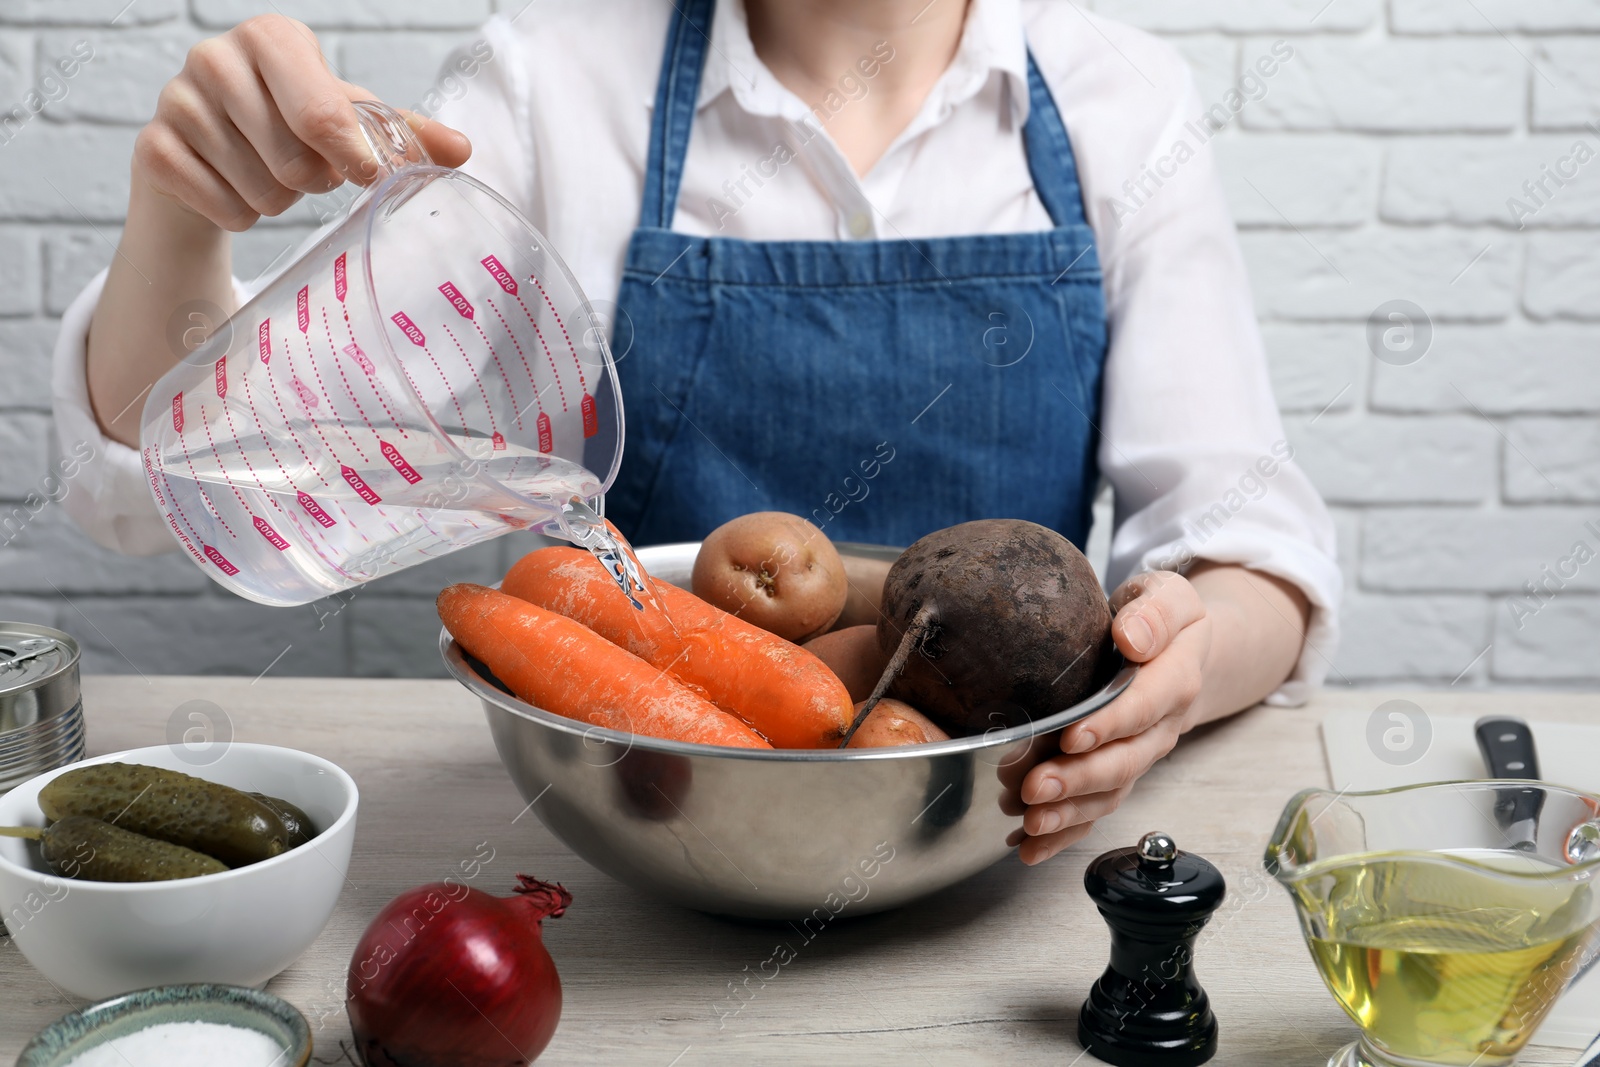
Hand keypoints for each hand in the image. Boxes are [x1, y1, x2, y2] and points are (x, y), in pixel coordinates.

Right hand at [133, 14, 469, 230]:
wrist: (205, 154)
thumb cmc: (288, 126)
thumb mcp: (347, 122)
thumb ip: (403, 135)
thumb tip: (461, 150)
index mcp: (272, 38)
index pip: (325, 113)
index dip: (354, 157)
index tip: (368, 178)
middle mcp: (216, 57)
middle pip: (297, 162)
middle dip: (313, 181)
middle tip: (304, 168)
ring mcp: (176, 99)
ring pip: (262, 191)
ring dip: (277, 200)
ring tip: (265, 173)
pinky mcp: (153, 147)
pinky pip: (225, 210)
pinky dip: (240, 214)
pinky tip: (230, 187)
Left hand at [1016, 570, 1210, 865]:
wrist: (1179, 652)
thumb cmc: (1163, 621)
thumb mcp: (1172, 597)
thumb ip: (1156, 613)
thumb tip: (1133, 637)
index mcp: (1175, 680)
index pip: (1144, 707)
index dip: (1110, 724)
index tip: (1071, 735)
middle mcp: (1159, 728)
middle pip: (1124, 761)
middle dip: (1079, 779)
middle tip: (1036, 789)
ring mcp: (1138, 755)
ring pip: (1109, 793)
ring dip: (1069, 814)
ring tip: (1029, 824)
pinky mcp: (1117, 773)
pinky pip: (1095, 810)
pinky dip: (1063, 833)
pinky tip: (1027, 846)